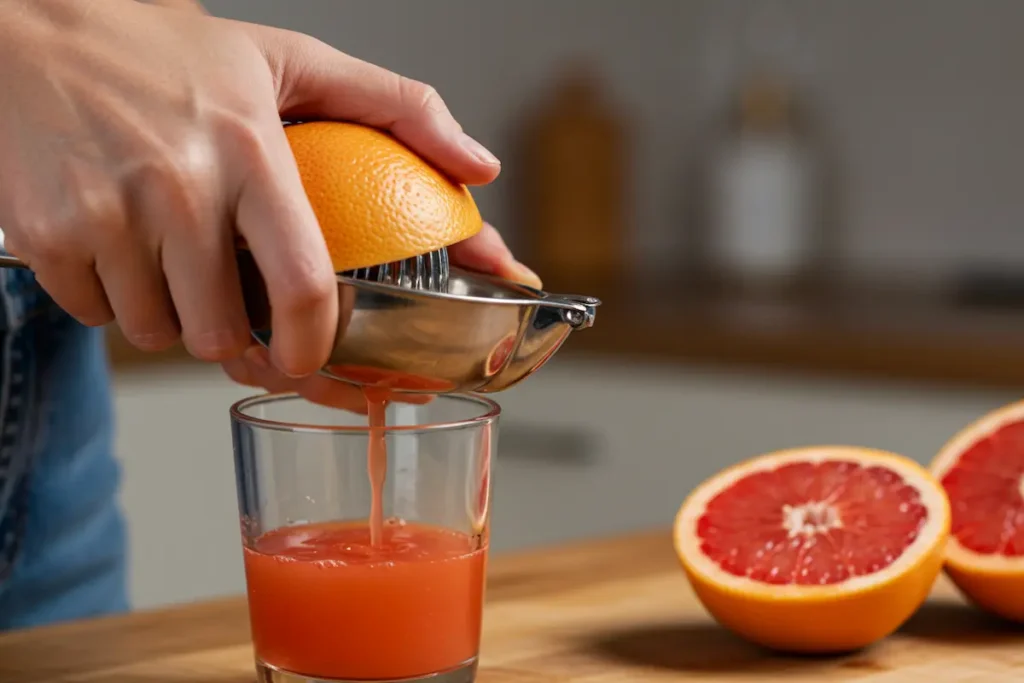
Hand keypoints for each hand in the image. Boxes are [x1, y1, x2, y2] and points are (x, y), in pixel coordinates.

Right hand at [0, 0, 535, 387]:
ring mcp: (105, 214)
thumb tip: (482, 168)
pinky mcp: (44, 234)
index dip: (314, 350)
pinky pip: (96, 316)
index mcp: (249, 150)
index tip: (315, 365)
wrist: (28, 25)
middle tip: (237, 311)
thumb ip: (398, 105)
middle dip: (237, 344)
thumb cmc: (167, 50)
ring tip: (176, 263)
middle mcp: (178, 187)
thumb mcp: (291, 58)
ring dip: (175, 321)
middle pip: (222, 336)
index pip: (302, 286)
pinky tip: (122, 248)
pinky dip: (114, 301)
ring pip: (159, 334)